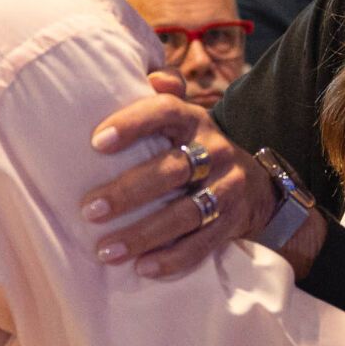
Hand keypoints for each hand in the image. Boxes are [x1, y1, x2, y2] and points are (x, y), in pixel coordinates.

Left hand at [84, 72, 275, 276]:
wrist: (256, 186)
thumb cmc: (197, 147)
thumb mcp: (185, 117)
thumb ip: (164, 95)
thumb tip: (152, 76)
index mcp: (195, 120)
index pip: (166, 112)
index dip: (133, 124)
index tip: (96, 142)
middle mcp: (214, 151)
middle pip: (172, 169)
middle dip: (128, 192)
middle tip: (88, 209)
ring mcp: (226, 190)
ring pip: (186, 213)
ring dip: (143, 234)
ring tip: (105, 250)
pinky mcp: (230, 224)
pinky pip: (203, 245)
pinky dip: (172, 259)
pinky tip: (142, 268)